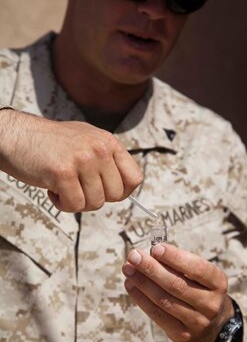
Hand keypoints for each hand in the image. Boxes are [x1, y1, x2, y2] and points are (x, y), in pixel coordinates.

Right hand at [0, 109, 142, 211]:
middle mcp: (99, 148)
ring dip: (76, 201)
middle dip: (95, 198)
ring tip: (63, 185)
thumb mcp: (86, 142)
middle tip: (77, 187)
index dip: (122, 192)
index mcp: (108, 142)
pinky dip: (62, 204)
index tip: (105, 192)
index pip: (134, 178)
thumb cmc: (49, 144)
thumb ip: (107, 161)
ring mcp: (82, 159)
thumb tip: (125, 188)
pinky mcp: (63, 172)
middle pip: (115, 195)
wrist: (15, 135)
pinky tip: (52, 189)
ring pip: (95, 203)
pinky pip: (74, 205)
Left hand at [122, 243, 233, 341]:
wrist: (213, 323)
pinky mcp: (182, 335)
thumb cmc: (200, 288)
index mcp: (218, 282)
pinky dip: (141, 299)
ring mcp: (198, 322)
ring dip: (142, 282)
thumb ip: (179, 263)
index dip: (175, 257)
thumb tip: (150, 254)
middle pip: (176, 285)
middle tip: (134, 256)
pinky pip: (157, 315)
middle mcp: (211, 304)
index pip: (197, 268)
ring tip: (128, 269)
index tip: (155, 248)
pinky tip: (130, 285)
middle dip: (151, 268)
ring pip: (164, 300)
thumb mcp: (199, 274)